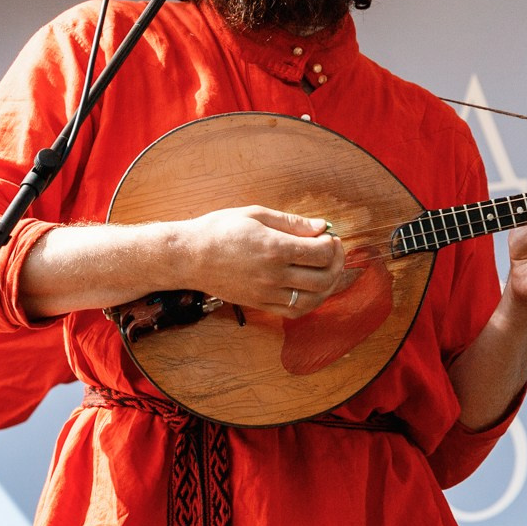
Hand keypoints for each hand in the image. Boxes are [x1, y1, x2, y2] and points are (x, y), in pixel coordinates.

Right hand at [177, 205, 348, 317]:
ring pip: (313, 299)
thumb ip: (292, 222)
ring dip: (328, 286)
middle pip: (323, 277)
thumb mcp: (256, 214)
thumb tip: (321, 226)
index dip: (332, 244)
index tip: (328, 236)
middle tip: (333, 252)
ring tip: (327, 271)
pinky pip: (295, 311)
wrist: (189, 256)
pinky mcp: (260, 304)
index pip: (321, 252)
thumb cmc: (219, 230)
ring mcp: (267, 293)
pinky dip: (311, 302)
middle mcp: (274, 274)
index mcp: (275, 248)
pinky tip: (312, 289)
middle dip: (336, 263)